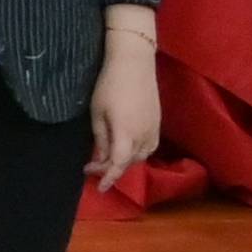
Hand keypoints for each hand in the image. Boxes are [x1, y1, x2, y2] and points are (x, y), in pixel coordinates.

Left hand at [88, 50, 160, 190]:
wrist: (134, 64)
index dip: (109, 178)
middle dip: (111, 169)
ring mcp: (154, 130)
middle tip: (93, 167)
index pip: (119, 165)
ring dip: (124, 162)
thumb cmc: (110, 85)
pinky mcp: (158, 124)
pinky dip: (137, 154)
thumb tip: (102, 158)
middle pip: (129, 162)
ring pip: (141, 156)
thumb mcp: (97, 113)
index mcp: (127, 134)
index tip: (98, 187)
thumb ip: (101, 138)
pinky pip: (149, 147)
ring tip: (107, 159)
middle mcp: (144, 136)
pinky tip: (126, 149)